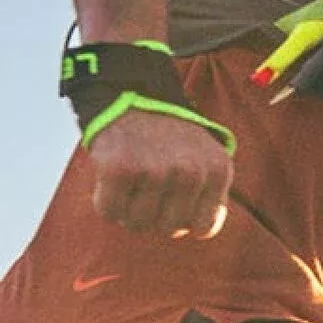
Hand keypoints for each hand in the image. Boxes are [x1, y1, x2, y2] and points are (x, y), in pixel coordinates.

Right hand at [87, 107, 230, 238]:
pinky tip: (111, 180)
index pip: (203, 228)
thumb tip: (200, 231)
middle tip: (147, 188)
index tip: (173, 201)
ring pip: (138, 224)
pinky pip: (108, 211)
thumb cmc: (168, 136)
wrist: (130, 91)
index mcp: (217, 170)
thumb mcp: (205, 157)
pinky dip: (105, 202)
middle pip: (169, 229)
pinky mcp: (119, 168)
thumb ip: (210, 193)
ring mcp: (155, 169)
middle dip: (155, 214)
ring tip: (130, 183)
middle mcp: (190, 171)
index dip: (184, 221)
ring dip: (128, 210)